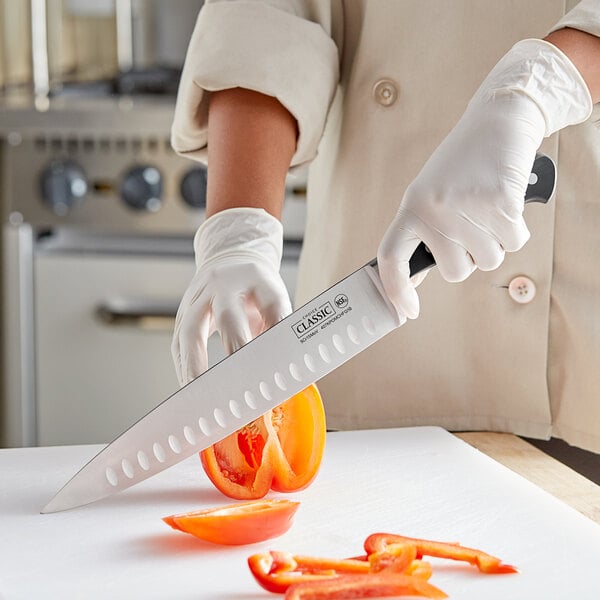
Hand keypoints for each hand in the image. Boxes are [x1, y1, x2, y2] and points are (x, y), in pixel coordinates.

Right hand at [172, 207, 291, 385]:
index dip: (277, 333)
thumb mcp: (274, 298)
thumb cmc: (255, 287)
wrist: (228, 260)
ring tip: (199, 392)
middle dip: (234, 349)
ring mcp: (198, 297)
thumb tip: (282, 366)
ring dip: (194, 364)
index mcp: (254, 278)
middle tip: (238, 382)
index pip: (269, 305)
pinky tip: (189, 385)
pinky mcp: (183, 312)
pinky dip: (183, 365)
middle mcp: (222, 284)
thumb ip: (279, 326)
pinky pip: (178, 342)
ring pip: (191, 330)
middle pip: (227, 316)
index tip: (272, 364)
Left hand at [377, 39, 591, 319]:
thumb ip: (423, 232)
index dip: (397, 290)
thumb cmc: (462, 165)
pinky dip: (515, 229)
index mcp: (410, 208)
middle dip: (468, 258)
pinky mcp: (499, 202)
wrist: (496, 123)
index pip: (391, 258)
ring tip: (487, 209)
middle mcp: (432, 209)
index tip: (407, 311)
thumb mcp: (430, 195)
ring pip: (487, 261)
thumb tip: (416, 276)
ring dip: (494, 242)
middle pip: (454, 272)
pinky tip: (507, 202)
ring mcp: (465, 207)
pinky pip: (513, 243)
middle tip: (471, 226)